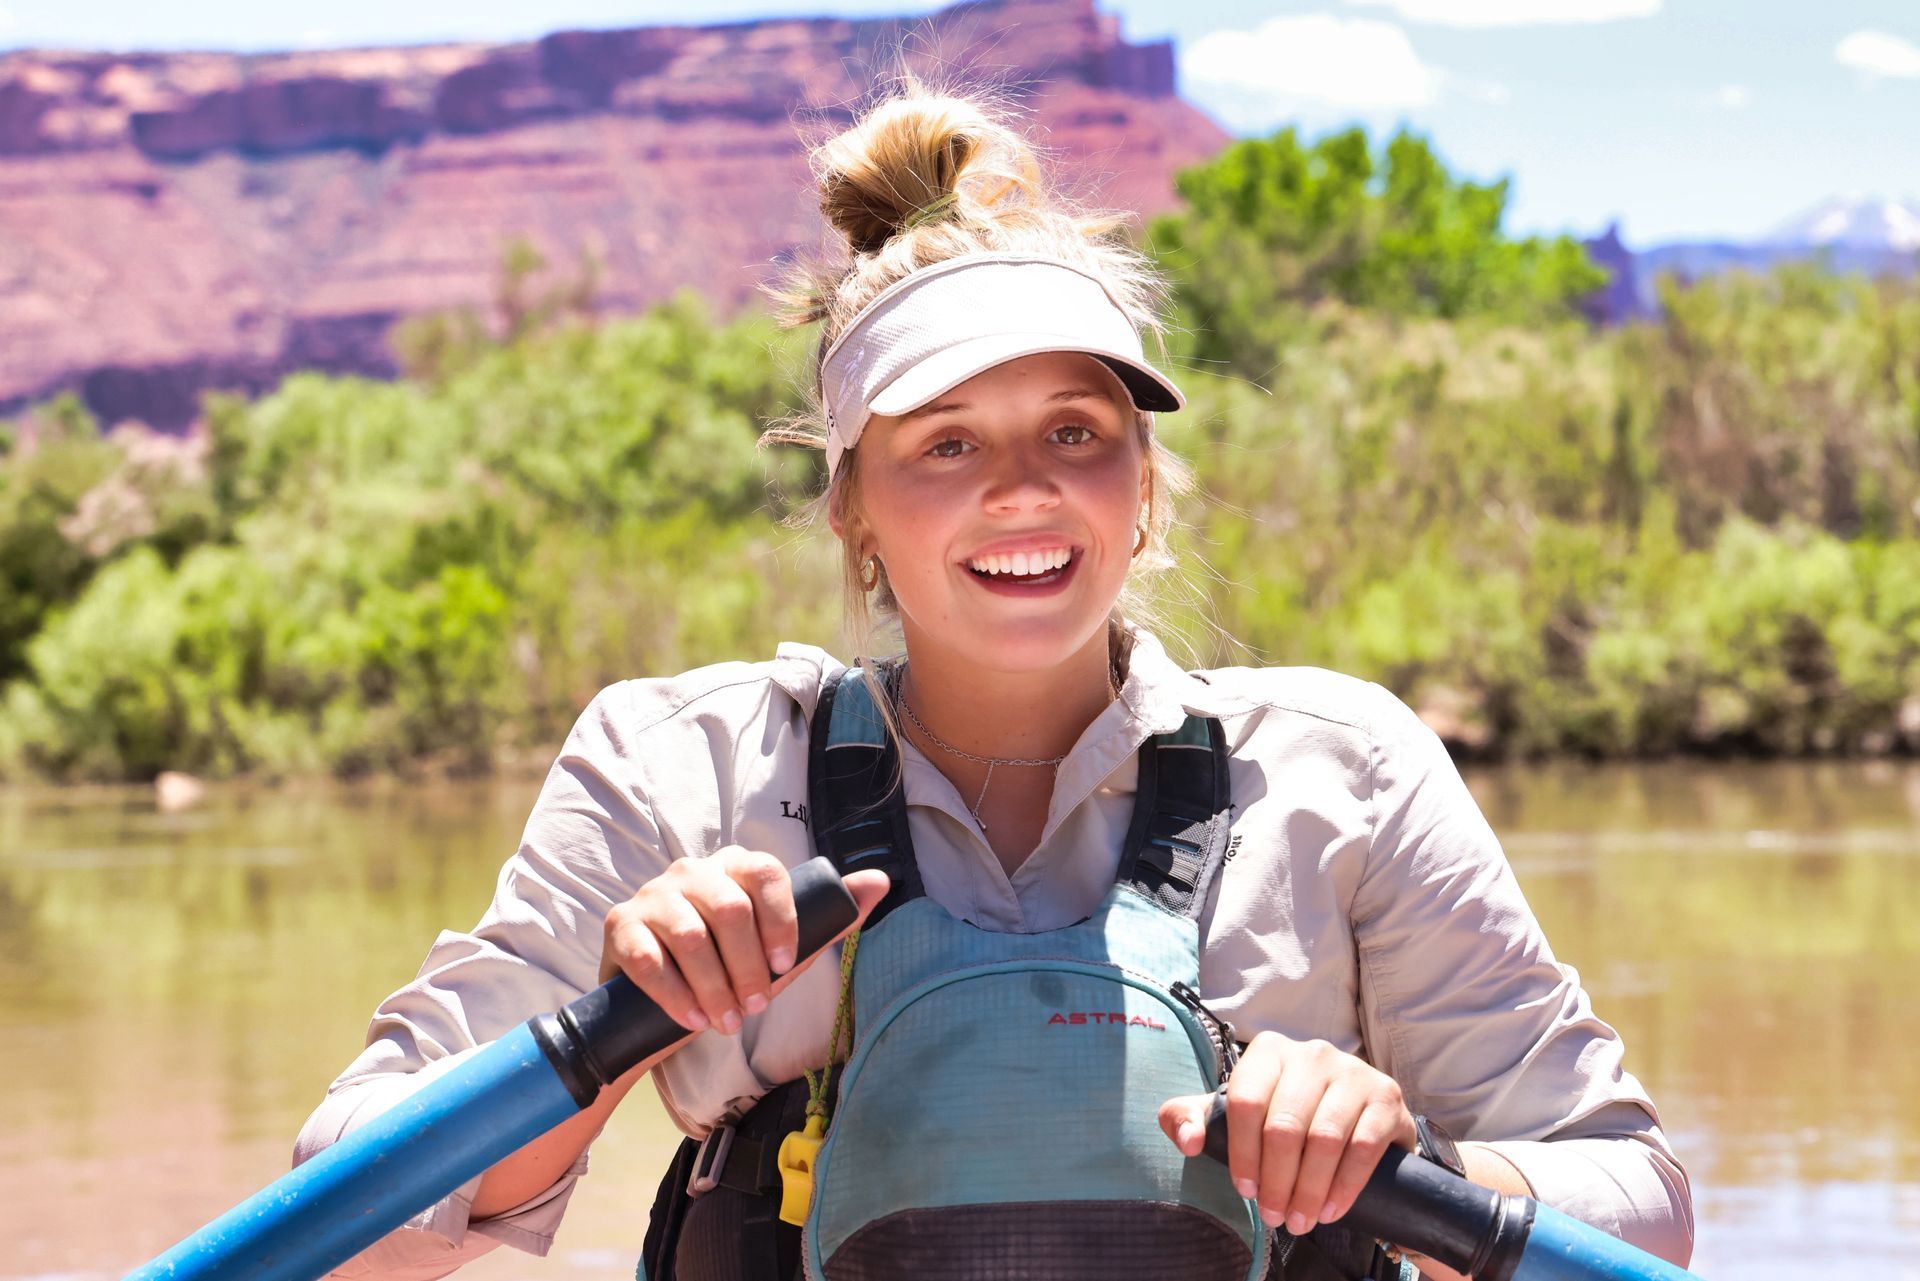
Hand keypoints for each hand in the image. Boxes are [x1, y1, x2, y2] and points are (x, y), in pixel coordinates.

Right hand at [599, 846, 888, 1035]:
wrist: (658, 1010)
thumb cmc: (730, 973)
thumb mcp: (782, 951)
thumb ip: (829, 916)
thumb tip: (880, 881)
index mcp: (735, 867)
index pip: (765, 872)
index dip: (780, 921)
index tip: (785, 966)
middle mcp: (692, 871)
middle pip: (730, 908)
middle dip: (748, 967)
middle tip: (756, 1008)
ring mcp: (653, 895)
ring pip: (690, 935)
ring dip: (715, 988)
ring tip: (727, 1023)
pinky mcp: (620, 925)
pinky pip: (648, 958)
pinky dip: (675, 995)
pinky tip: (691, 1019)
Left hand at [1159, 1031, 1416, 1238]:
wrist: (1355, 1114)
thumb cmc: (1281, 1113)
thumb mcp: (1232, 1112)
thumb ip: (1190, 1118)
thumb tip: (1188, 1141)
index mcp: (1269, 1051)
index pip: (1246, 1102)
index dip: (1242, 1153)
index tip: (1245, 1191)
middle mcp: (1312, 1053)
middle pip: (1284, 1126)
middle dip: (1276, 1181)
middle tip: (1274, 1217)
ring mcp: (1353, 1071)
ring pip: (1324, 1139)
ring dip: (1309, 1190)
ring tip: (1300, 1220)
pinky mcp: (1385, 1096)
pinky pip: (1362, 1147)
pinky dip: (1344, 1186)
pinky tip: (1331, 1210)